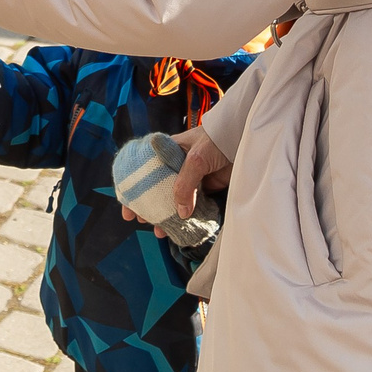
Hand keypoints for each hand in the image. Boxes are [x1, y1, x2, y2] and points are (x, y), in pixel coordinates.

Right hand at [118, 125, 233, 224]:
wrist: (243, 140)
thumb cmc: (216, 140)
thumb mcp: (195, 159)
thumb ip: (184, 185)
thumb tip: (181, 213)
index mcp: (167, 153)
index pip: (145, 173)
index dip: (134, 191)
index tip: (128, 209)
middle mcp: (177, 166)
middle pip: (158, 191)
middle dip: (149, 208)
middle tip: (143, 222)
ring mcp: (192, 179)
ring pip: (174, 201)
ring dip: (167, 216)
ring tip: (161, 232)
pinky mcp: (207, 189)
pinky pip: (193, 206)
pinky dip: (187, 218)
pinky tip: (181, 228)